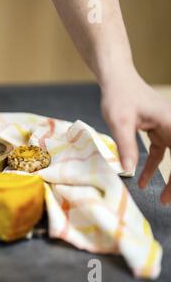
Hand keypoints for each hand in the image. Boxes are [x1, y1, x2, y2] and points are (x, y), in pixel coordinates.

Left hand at [100, 70, 170, 203]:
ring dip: (170, 178)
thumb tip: (128, 171)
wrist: (117, 80)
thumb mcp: (120, 122)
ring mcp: (168, 129)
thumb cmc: (119, 96)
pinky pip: (160, 153)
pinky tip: (141, 181)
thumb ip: (126, 146)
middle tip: (169, 201)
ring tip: (164, 199)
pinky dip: (152, 167)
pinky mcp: (158, 131)